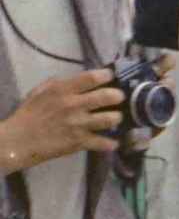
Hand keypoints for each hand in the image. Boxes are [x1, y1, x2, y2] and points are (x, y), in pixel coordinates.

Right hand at [0, 69, 124, 168]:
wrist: (20, 140)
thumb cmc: (28, 114)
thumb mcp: (39, 91)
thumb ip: (57, 83)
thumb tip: (75, 80)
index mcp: (63, 90)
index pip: (91, 77)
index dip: (106, 75)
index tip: (111, 77)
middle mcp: (74, 105)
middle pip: (107, 97)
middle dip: (118, 96)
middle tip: (119, 98)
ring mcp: (79, 124)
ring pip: (110, 119)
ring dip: (117, 118)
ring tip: (116, 117)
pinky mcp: (80, 142)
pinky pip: (104, 143)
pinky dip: (112, 143)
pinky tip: (113, 141)